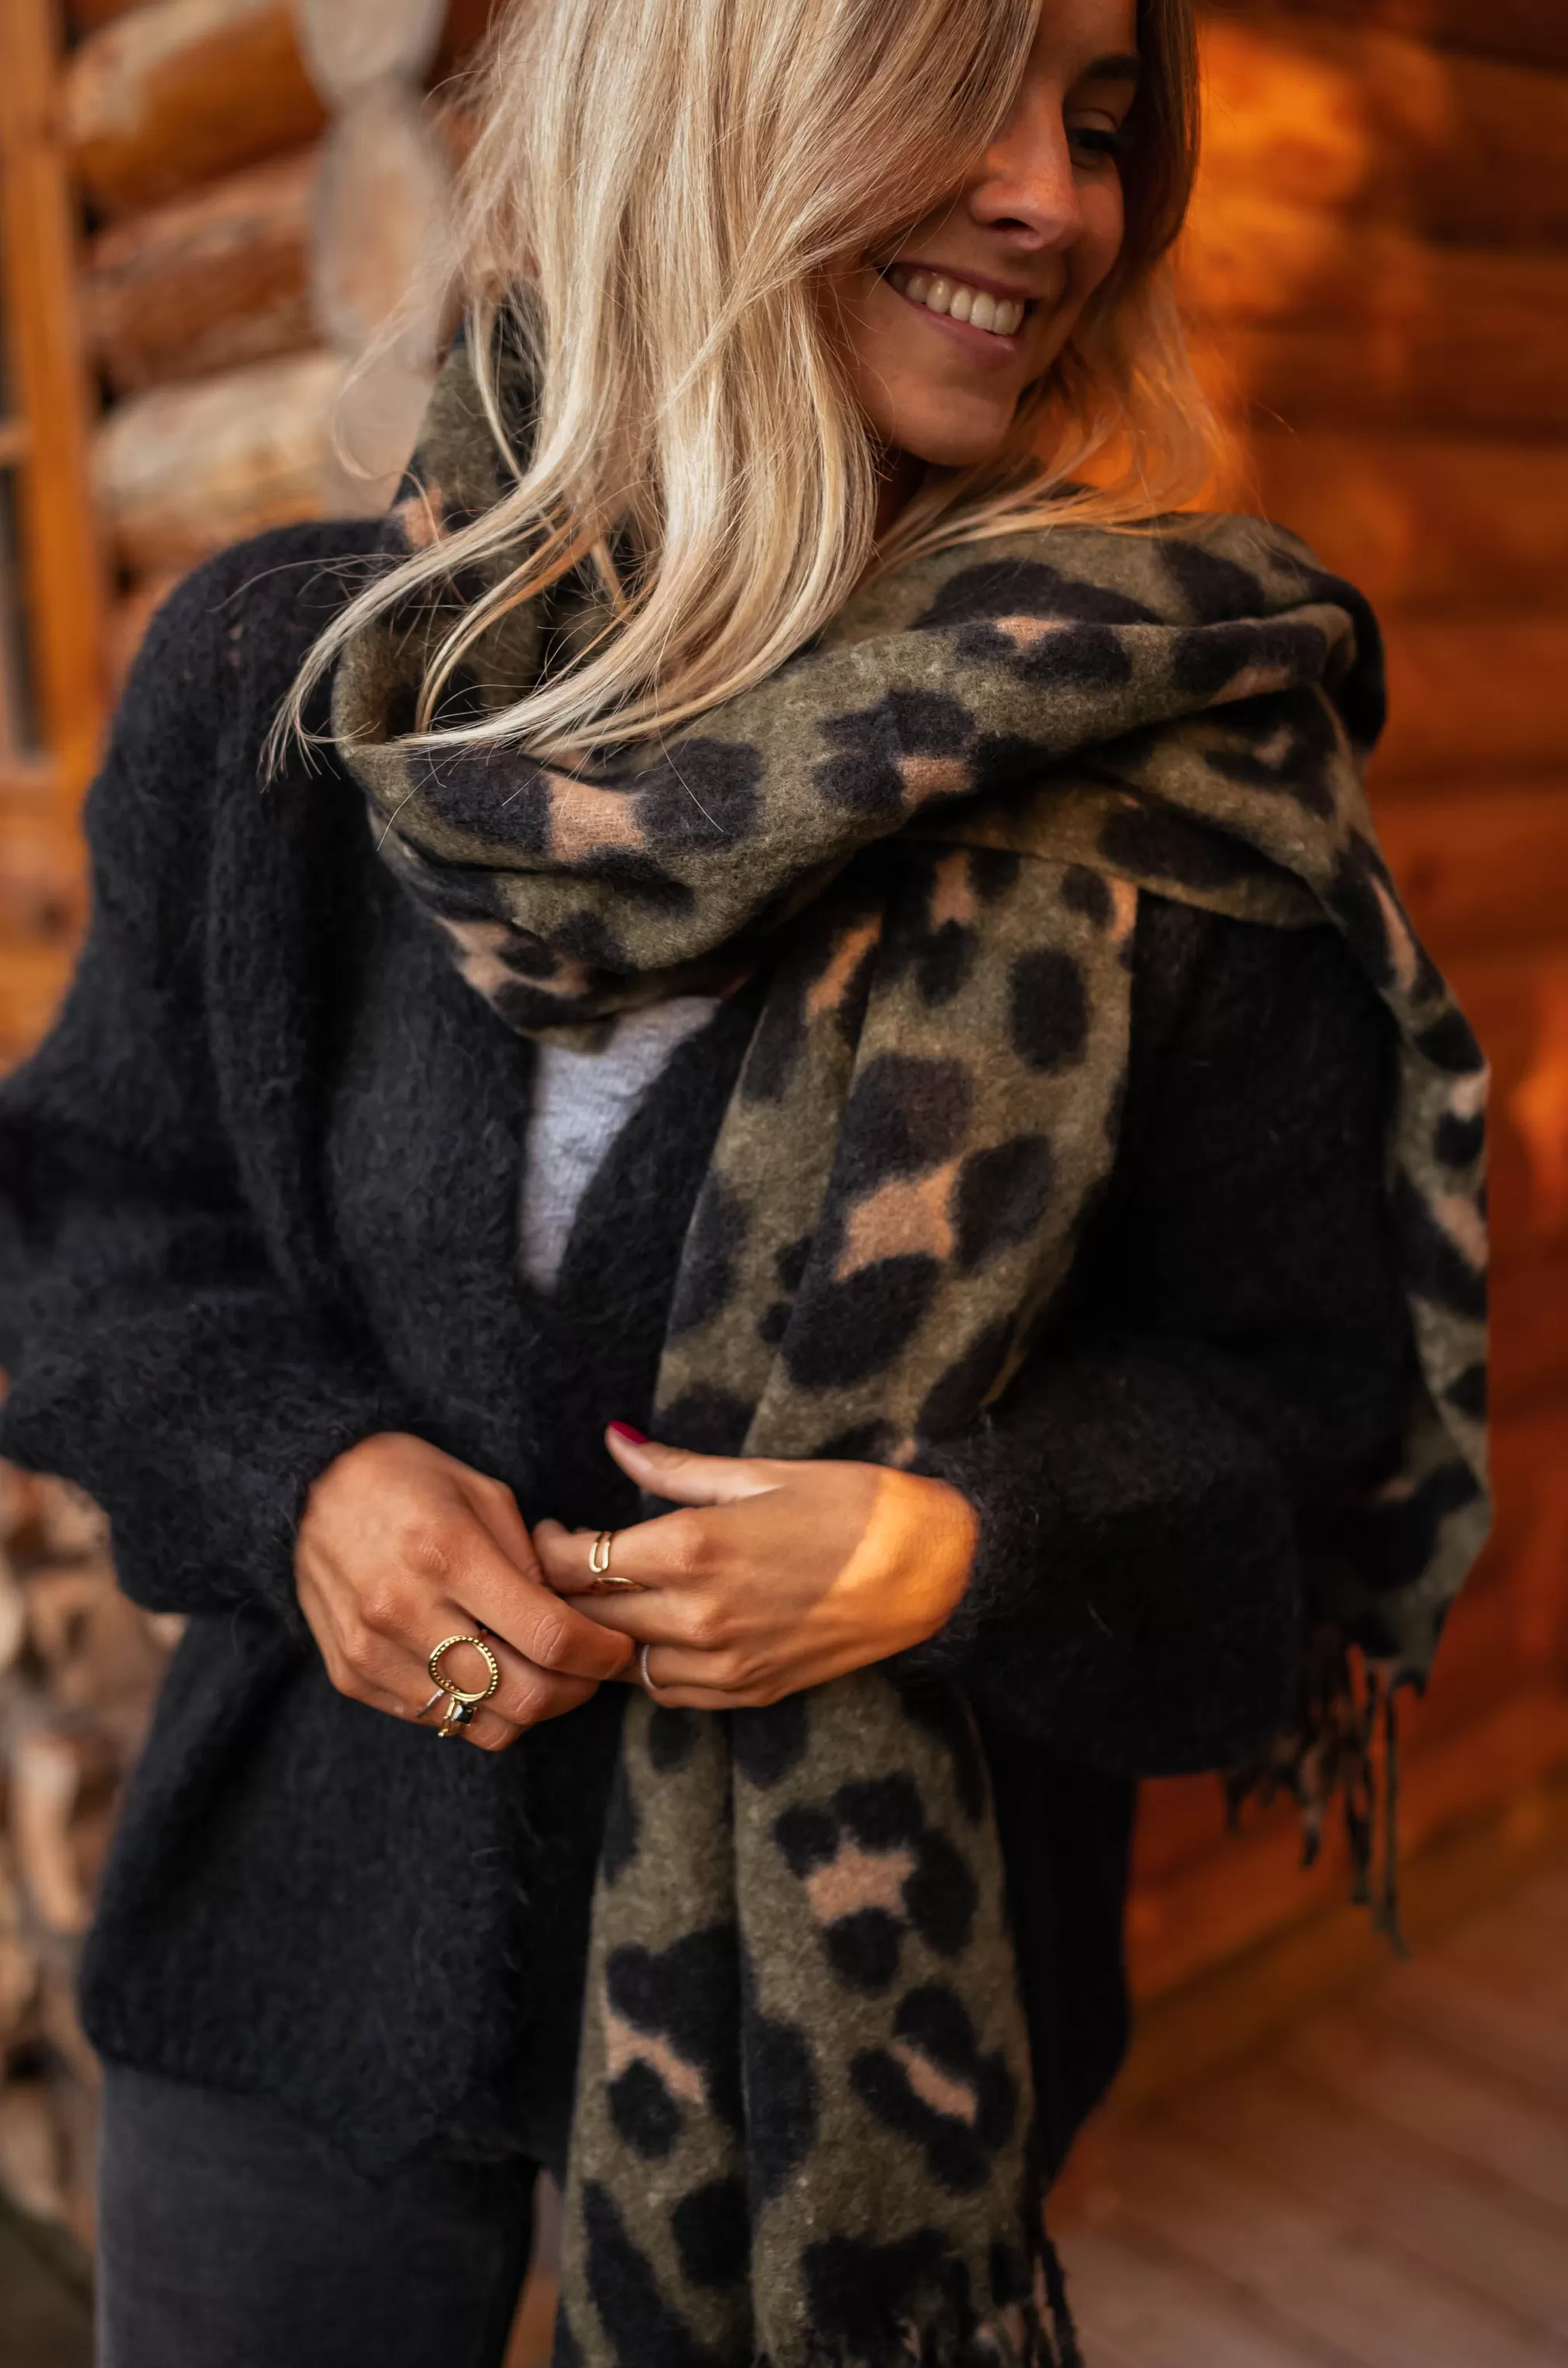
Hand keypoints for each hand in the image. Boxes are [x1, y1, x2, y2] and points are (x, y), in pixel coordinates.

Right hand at [297, 1433, 633, 1748]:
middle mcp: (404, 1610)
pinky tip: (483, 1667)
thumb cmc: (409, 1479)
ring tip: (540, 1671)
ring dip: (528, 1707)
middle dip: (575, 1690)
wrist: (307, 1487)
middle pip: (522, 1696)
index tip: (619, 1647)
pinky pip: (437, 1719)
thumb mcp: (484, 1493)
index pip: (549, 1636)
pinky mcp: (352, 1677)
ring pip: (482, 1723)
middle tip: (589, 1668)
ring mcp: (372, 1652)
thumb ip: (533, 1561)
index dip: (601, 1654)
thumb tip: (577, 1620)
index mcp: (447, 1553)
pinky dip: (475, 1706)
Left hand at [532, 1428, 977, 1709]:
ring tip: (609, 1601)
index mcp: (693, 1548)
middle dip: (563, 1592)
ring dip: (607, 1634)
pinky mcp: (753, 1691)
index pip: (579, 1562)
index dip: (548, 1547)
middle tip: (561, 1565)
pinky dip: (652, 1668)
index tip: (548, 1530)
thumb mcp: (760, 1472)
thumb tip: (615, 1439)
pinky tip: (659, 1635)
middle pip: (590, 1617)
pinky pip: (671, 1693)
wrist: (935, 1567)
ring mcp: (726, 1663)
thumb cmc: (853, 1504)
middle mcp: (699, 1615)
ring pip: (624, 1663)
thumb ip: (674, 1467)